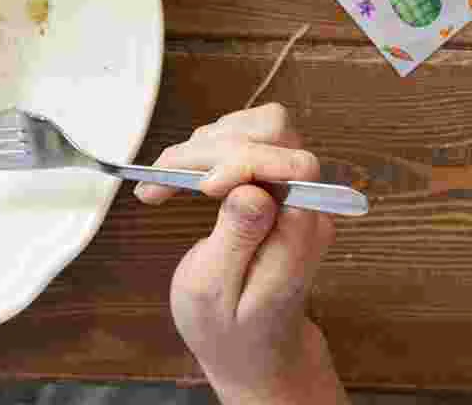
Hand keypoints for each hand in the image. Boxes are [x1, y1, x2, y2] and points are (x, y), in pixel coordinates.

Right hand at [137, 104, 346, 404]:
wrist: (252, 345)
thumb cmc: (228, 328)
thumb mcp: (215, 294)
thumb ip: (237, 238)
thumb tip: (250, 188)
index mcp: (301, 232)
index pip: (292, 166)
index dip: (246, 162)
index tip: (201, 188)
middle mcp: (308, 200)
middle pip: (275, 134)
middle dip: (214, 148)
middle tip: (162, 176)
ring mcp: (296, 186)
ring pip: (262, 127)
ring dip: (209, 142)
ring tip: (167, 176)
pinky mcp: (277, 180)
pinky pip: (252, 139)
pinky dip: (211, 146)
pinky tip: (181, 174)